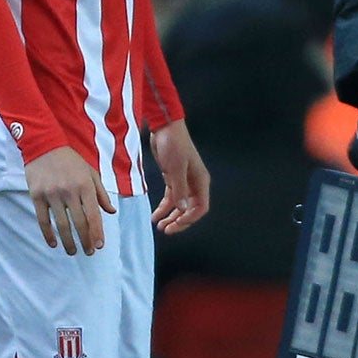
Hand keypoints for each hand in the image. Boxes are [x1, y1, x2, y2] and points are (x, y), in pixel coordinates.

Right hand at [24, 145, 115, 255]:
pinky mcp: (37, 196)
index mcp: (85, 186)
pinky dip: (48, 234)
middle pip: (79, 223)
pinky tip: (53, 243)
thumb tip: (111, 212)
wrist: (44, 145)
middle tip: (88, 252)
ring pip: (62, 225)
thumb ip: (101, 194)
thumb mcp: (90, 173)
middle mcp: (69, 191)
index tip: (99, 246)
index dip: (97, 232)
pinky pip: (43, 220)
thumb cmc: (70, 160)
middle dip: (85, 240)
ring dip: (68, 242)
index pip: (93, 215)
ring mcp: (52, 194)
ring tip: (72, 251)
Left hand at [149, 119, 210, 234]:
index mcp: (200, 181)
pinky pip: (171, 197)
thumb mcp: (175, 168)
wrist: (164, 127)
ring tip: (159, 225)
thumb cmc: (173, 144)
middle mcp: (194, 183)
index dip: (190, 219)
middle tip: (166, 230)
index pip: (201, 207)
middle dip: (179, 221)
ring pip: (180, 205)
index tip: (176, 225)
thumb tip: (183, 209)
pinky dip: (164, 207)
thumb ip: (179, 190)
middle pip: (191, 209)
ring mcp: (184, 180)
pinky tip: (156, 215)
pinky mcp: (173, 177)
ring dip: (171, 216)